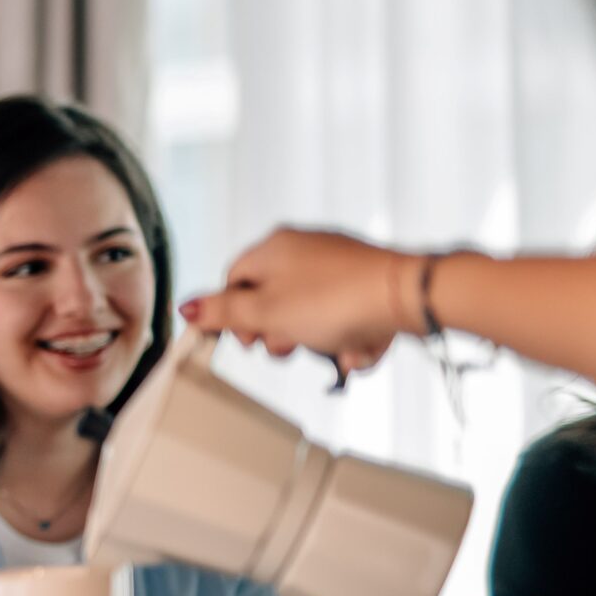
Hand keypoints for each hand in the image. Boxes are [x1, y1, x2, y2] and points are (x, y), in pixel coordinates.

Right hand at [180, 229, 429, 376]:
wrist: (409, 297)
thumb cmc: (337, 298)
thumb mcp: (265, 313)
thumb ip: (223, 313)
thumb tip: (186, 307)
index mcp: (273, 247)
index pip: (233, 281)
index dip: (232, 315)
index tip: (240, 339)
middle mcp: (304, 249)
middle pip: (272, 301)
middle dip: (278, 333)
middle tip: (287, 346)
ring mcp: (338, 266)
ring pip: (311, 315)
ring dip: (319, 342)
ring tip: (333, 347)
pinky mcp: (367, 283)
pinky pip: (345, 318)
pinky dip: (350, 338)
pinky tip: (359, 345)